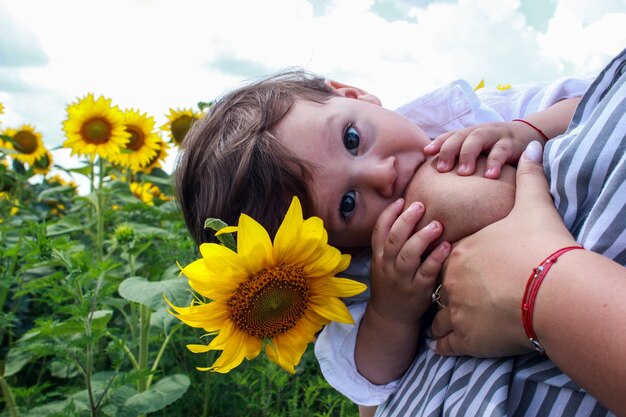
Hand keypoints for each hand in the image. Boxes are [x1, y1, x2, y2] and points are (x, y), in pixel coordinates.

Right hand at [369, 199, 450, 324]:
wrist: (391, 316)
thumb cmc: (392, 283)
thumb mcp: (383, 263)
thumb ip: (393, 242)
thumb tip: (409, 213)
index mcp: (379, 256)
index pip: (379, 231)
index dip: (389, 214)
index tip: (402, 201)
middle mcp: (387, 266)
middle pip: (394, 239)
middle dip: (406, 220)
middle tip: (420, 206)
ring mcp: (402, 279)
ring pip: (408, 255)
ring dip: (422, 237)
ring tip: (437, 225)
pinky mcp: (417, 291)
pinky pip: (426, 272)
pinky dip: (436, 258)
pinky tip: (446, 246)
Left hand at [424, 121, 544, 177]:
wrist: (533, 136)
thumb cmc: (499, 150)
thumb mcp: (480, 152)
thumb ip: (463, 161)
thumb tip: (438, 182)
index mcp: (471, 134)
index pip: (451, 135)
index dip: (439, 142)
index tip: (426, 153)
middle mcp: (482, 132)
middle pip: (461, 136)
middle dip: (450, 150)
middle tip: (442, 169)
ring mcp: (497, 135)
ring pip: (478, 138)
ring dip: (468, 154)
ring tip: (463, 173)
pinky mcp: (514, 144)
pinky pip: (502, 151)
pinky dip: (495, 162)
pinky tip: (489, 176)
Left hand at [430, 141, 576, 356]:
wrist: (555, 290)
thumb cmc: (542, 247)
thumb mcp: (535, 206)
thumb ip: (530, 178)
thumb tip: (535, 148)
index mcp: (463, 251)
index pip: (447, 258)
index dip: (454, 265)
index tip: (459, 271)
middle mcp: (452, 280)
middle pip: (440, 288)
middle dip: (444, 293)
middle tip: (452, 299)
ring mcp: (456, 310)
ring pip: (439, 318)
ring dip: (442, 322)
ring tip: (445, 325)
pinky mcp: (466, 338)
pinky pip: (446, 344)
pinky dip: (446, 345)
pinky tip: (444, 345)